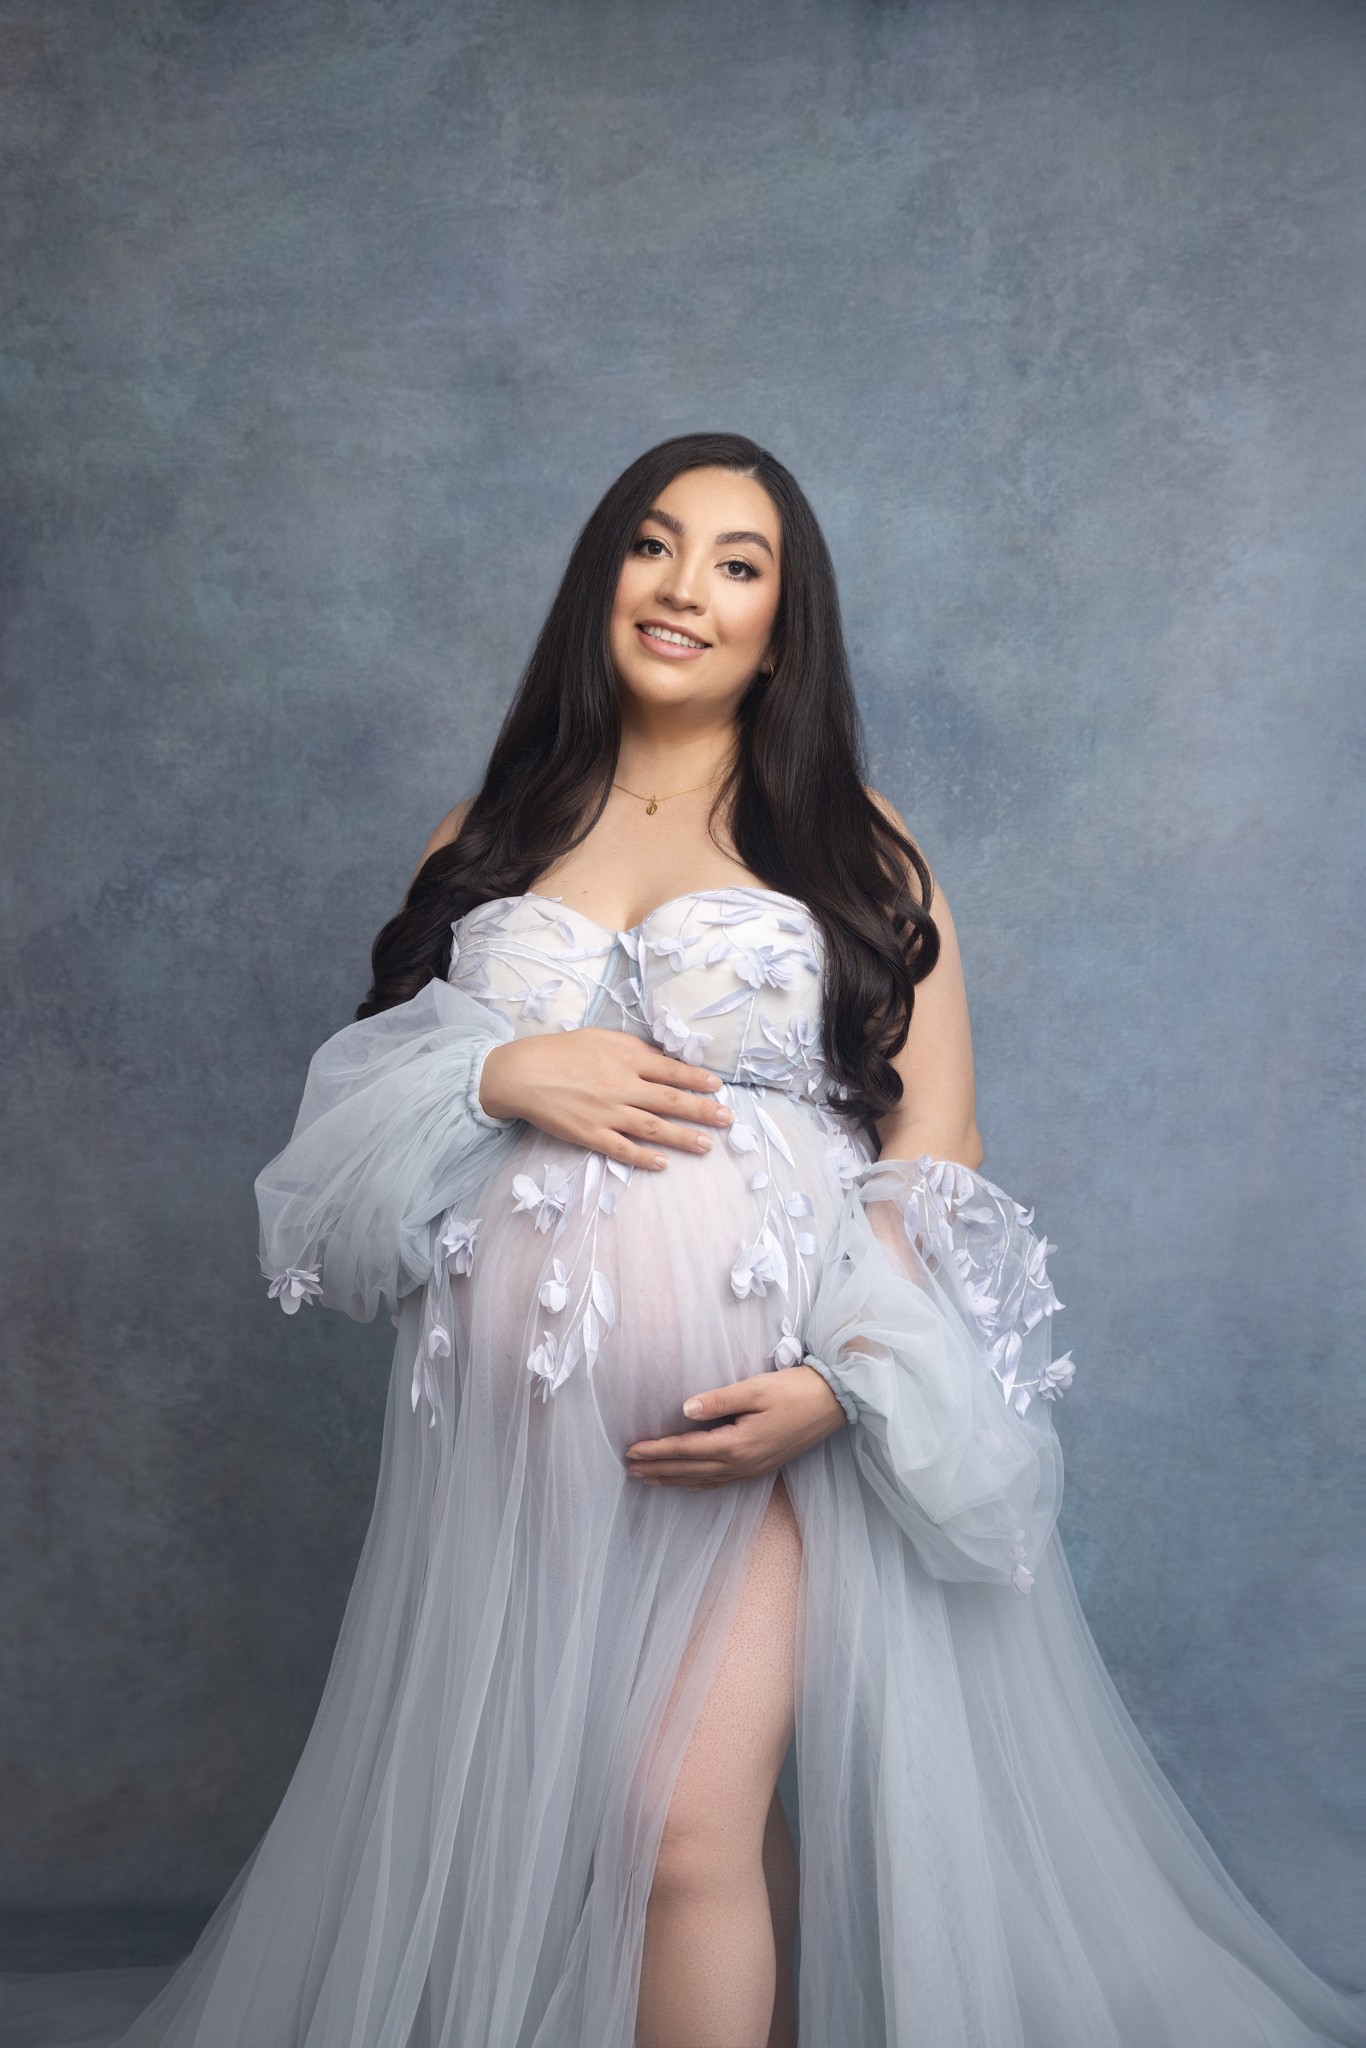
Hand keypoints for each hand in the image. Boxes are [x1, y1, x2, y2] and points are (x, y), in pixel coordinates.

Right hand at [478, 1027, 732, 1169]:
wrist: (521, 1073)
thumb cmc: (560, 1051)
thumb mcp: (600, 1037)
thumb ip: (632, 1049)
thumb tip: (662, 1060)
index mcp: (625, 1058)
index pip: (671, 1070)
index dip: (697, 1079)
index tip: (717, 1087)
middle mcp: (621, 1086)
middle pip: (671, 1101)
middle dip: (702, 1111)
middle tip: (727, 1120)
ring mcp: (607, 1112)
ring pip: (653, 1127)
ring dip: (682, 1138)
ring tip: (706, 1145)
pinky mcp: (590, 1134)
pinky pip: (622, 1149)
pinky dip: (644, 1158)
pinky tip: (663, 1164)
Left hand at [625, 1364, 847, 1488]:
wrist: (835, 1403)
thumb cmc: (795, 1390)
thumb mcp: (755, 1388)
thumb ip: (719, 1401)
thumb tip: (684, 1410)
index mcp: (737, 1444)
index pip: (686, 1450)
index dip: (656, 1452)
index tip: (630, 1451)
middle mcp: (742, 1463)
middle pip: (690, 1470)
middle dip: (657, 1470)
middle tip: (628, 1469)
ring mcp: (753, 1469)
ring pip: (703, 1479)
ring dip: (673, 1479)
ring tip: (648, 1479)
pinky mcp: (761, 1467)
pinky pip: (722, 1482)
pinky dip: (699, 1483)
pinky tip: (688, 1483)